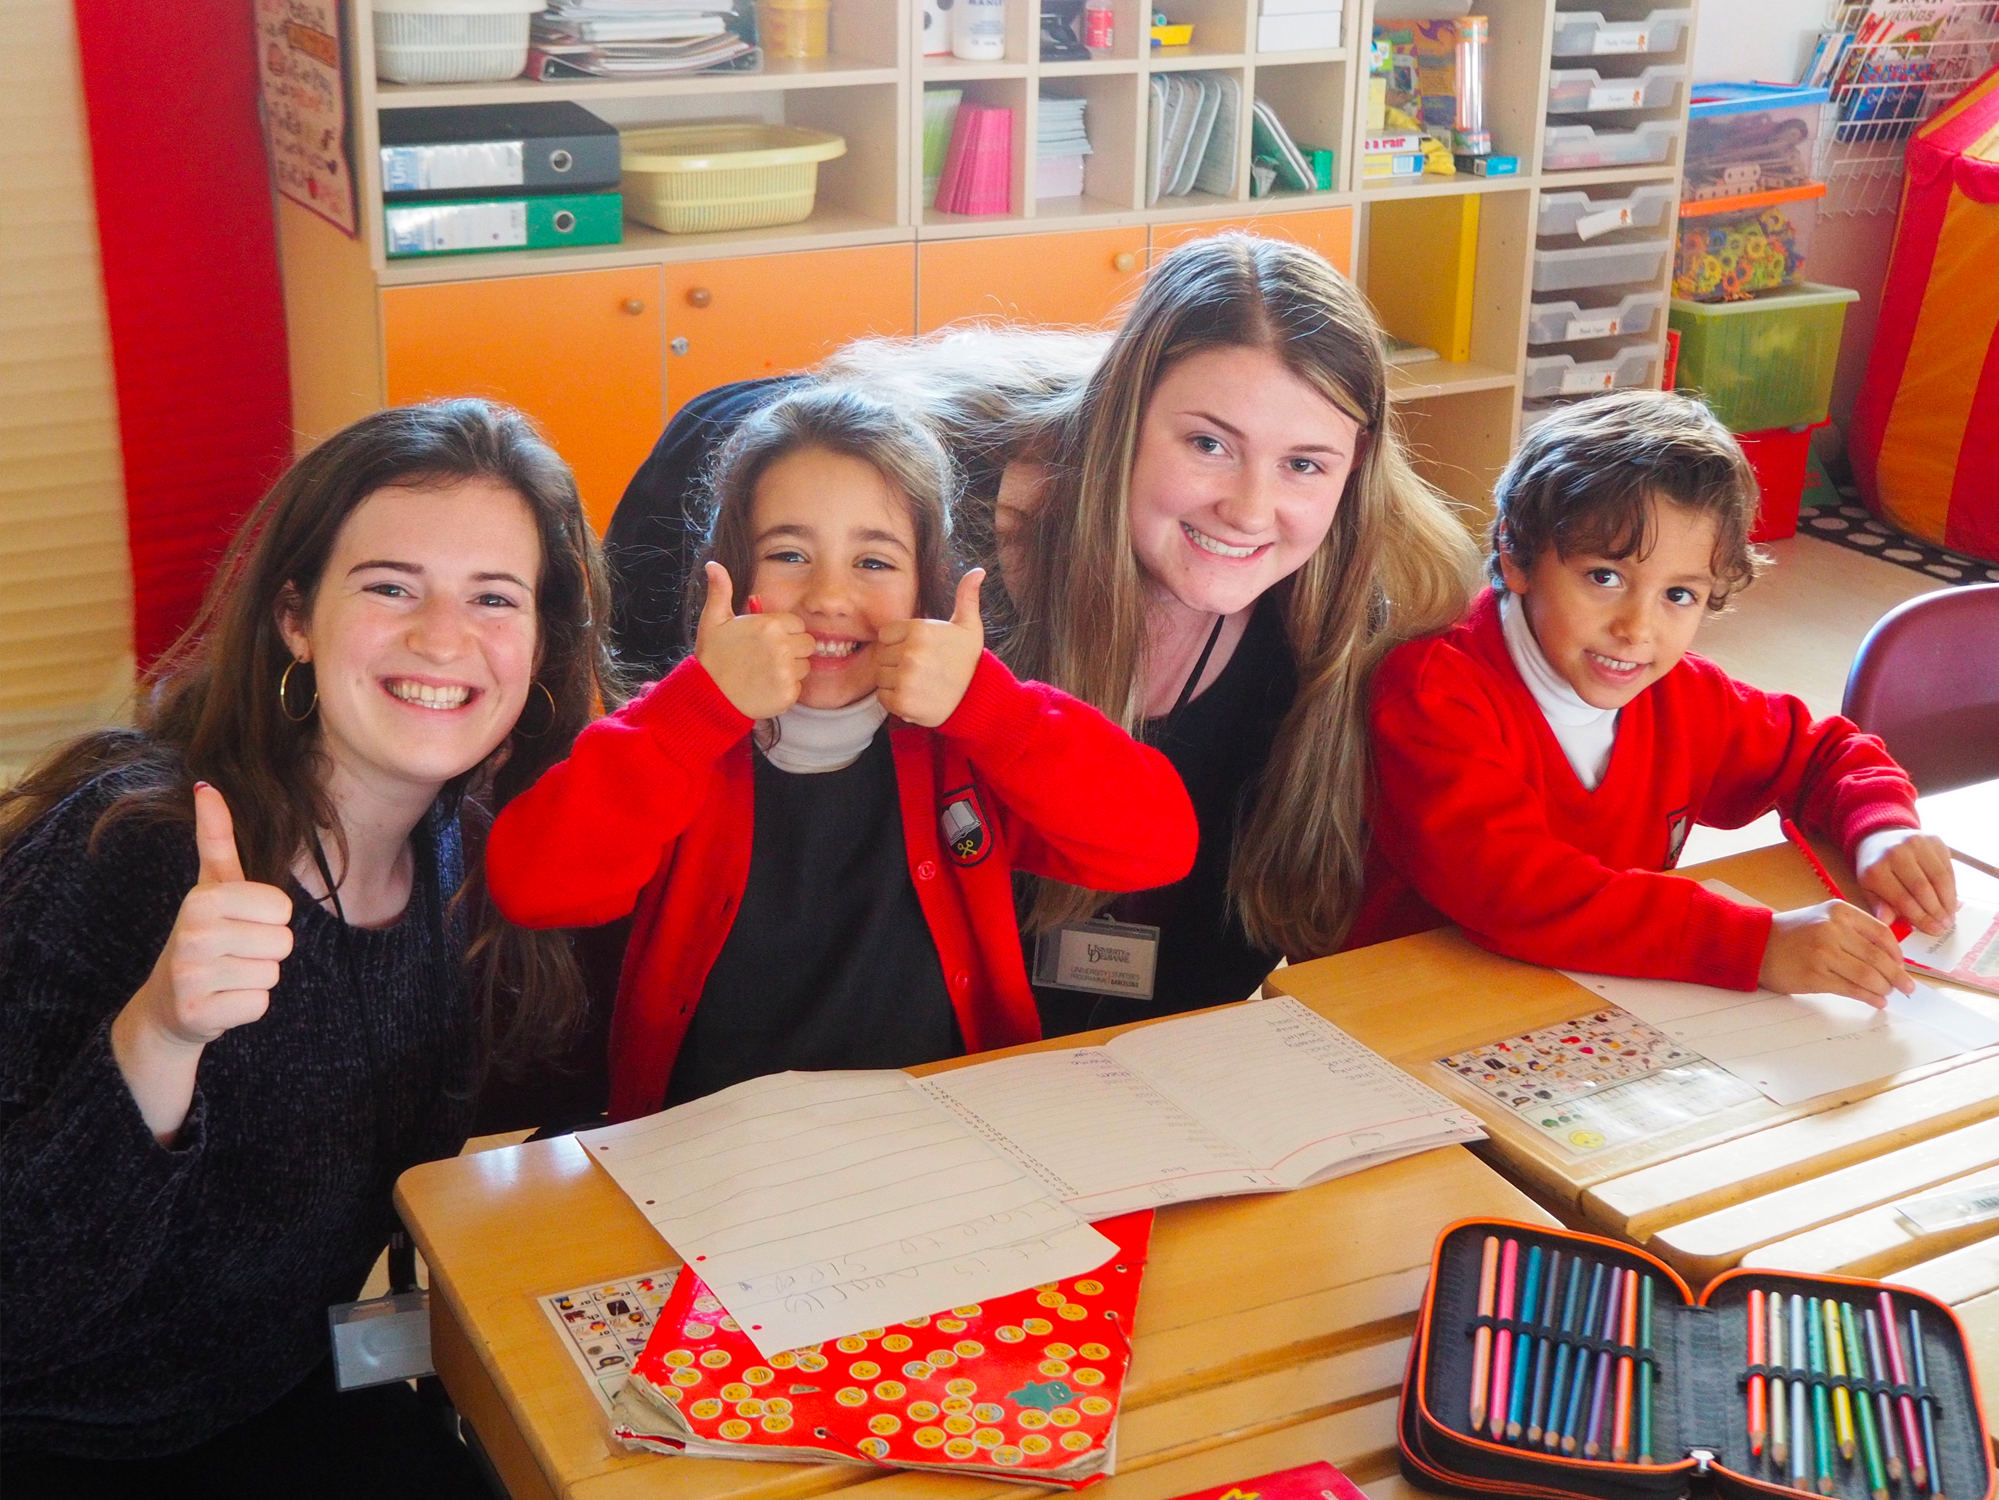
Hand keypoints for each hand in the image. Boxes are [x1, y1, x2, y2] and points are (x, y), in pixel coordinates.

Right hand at [127, 784, 294, 1046]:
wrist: (167, 1005)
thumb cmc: (203, 936)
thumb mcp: (210, 886)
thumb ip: (215, 837)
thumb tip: (207, 785)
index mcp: (202, 899)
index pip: (282, 909)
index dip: (269, 919)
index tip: (239, 923)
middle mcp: (192, 935)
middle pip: (282, 942)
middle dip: (265, 950)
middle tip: (232, 953)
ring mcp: (191, 977)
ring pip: (272, 974)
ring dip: (256, 978)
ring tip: (225, 975)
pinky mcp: (198, 1015)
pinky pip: (259, 1005)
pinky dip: (247, 1006)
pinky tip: (221, 1001)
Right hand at [693, 561, 811, 719]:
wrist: (708, 696)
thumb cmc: (712, 657)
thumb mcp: (713, 620)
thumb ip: (720, 590)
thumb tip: (713, 565)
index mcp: (770, 625)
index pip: (797, 625)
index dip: (784, 632)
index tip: (767, 641)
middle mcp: (782, 647)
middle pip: (807, 644)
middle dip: (793, 649)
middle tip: (769, 657)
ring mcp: (786, 672)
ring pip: (805, 666)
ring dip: (791, 670)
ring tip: (765, 672)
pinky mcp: (788, 694)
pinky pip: (798, 688)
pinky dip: (786, 689)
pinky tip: (766, 687)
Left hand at [877, 570, 985, 727]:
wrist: (978, 698)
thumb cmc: (969, 660)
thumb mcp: (969, 626)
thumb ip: (966, 597)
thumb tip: (978, 570)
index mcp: (919, 629)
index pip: (886, 634)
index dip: (899, 643)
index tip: (917, 651)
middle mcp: (911, 652)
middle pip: (881, 655)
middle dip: (896, 662)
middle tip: (920, 669)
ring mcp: (905, 678)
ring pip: (881, 677)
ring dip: (895, 682)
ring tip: (918, 683)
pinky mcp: (902, 702)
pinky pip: (883, 697)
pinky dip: (895, 700)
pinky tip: (915, 696)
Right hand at [1758, 899, 1912, 1006]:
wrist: (1754, 944)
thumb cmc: (1792, 933)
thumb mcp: (1823, 918)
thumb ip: (1854, 930)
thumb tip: (1889, 957)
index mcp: (1838, 911)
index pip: (1881, 934)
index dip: (1897, 953)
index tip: (1901, 965)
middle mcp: (1832, 929)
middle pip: (1878, 957)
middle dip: (1897, 976)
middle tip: (1907, 987)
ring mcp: (1823, 953)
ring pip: (1868, 976)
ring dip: (1884, 989)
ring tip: (1889, 994)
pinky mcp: (1815, 976)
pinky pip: (1851, 989)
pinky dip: (1869, 997)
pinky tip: (1876, 1001)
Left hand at [1854, 827, 1957, 936]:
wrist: (1879, 837)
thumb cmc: (1875, 868)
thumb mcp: (1868, 888)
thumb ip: (1879, 905)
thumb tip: (1887, 923)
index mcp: (1875, 869)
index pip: (1903, 900)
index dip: (1921, 918)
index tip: (1934, 931)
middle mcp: (1895, 853)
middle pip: (1923, 889)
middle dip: (1936, 912)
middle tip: (1945, 927)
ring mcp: (1916, 843)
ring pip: (1939, 878)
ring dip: (1948, 901)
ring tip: (1951, 916)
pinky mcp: (1933, 839)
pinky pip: (1947, 867)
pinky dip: (1952, 886)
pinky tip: (1951, 899)